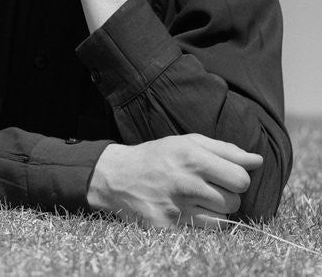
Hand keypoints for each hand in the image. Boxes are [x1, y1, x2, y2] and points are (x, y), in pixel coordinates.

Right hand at [87, 134, 262, 227]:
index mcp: (191, 157)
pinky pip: (205, 232)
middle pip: (234, 202)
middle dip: (226, 195)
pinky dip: (202, 223)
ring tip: (196, 199)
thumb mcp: (187, 143)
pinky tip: (188, 211)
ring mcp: (176, 207)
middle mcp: (184, 183)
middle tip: (207, 188)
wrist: (117, 176)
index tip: (223, 176)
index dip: (237, 178)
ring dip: (215, 211)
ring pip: (222, 220)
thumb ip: (225, 150)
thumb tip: (257, 161)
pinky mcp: (168, 227)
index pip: (241, 179)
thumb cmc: (158, 156)